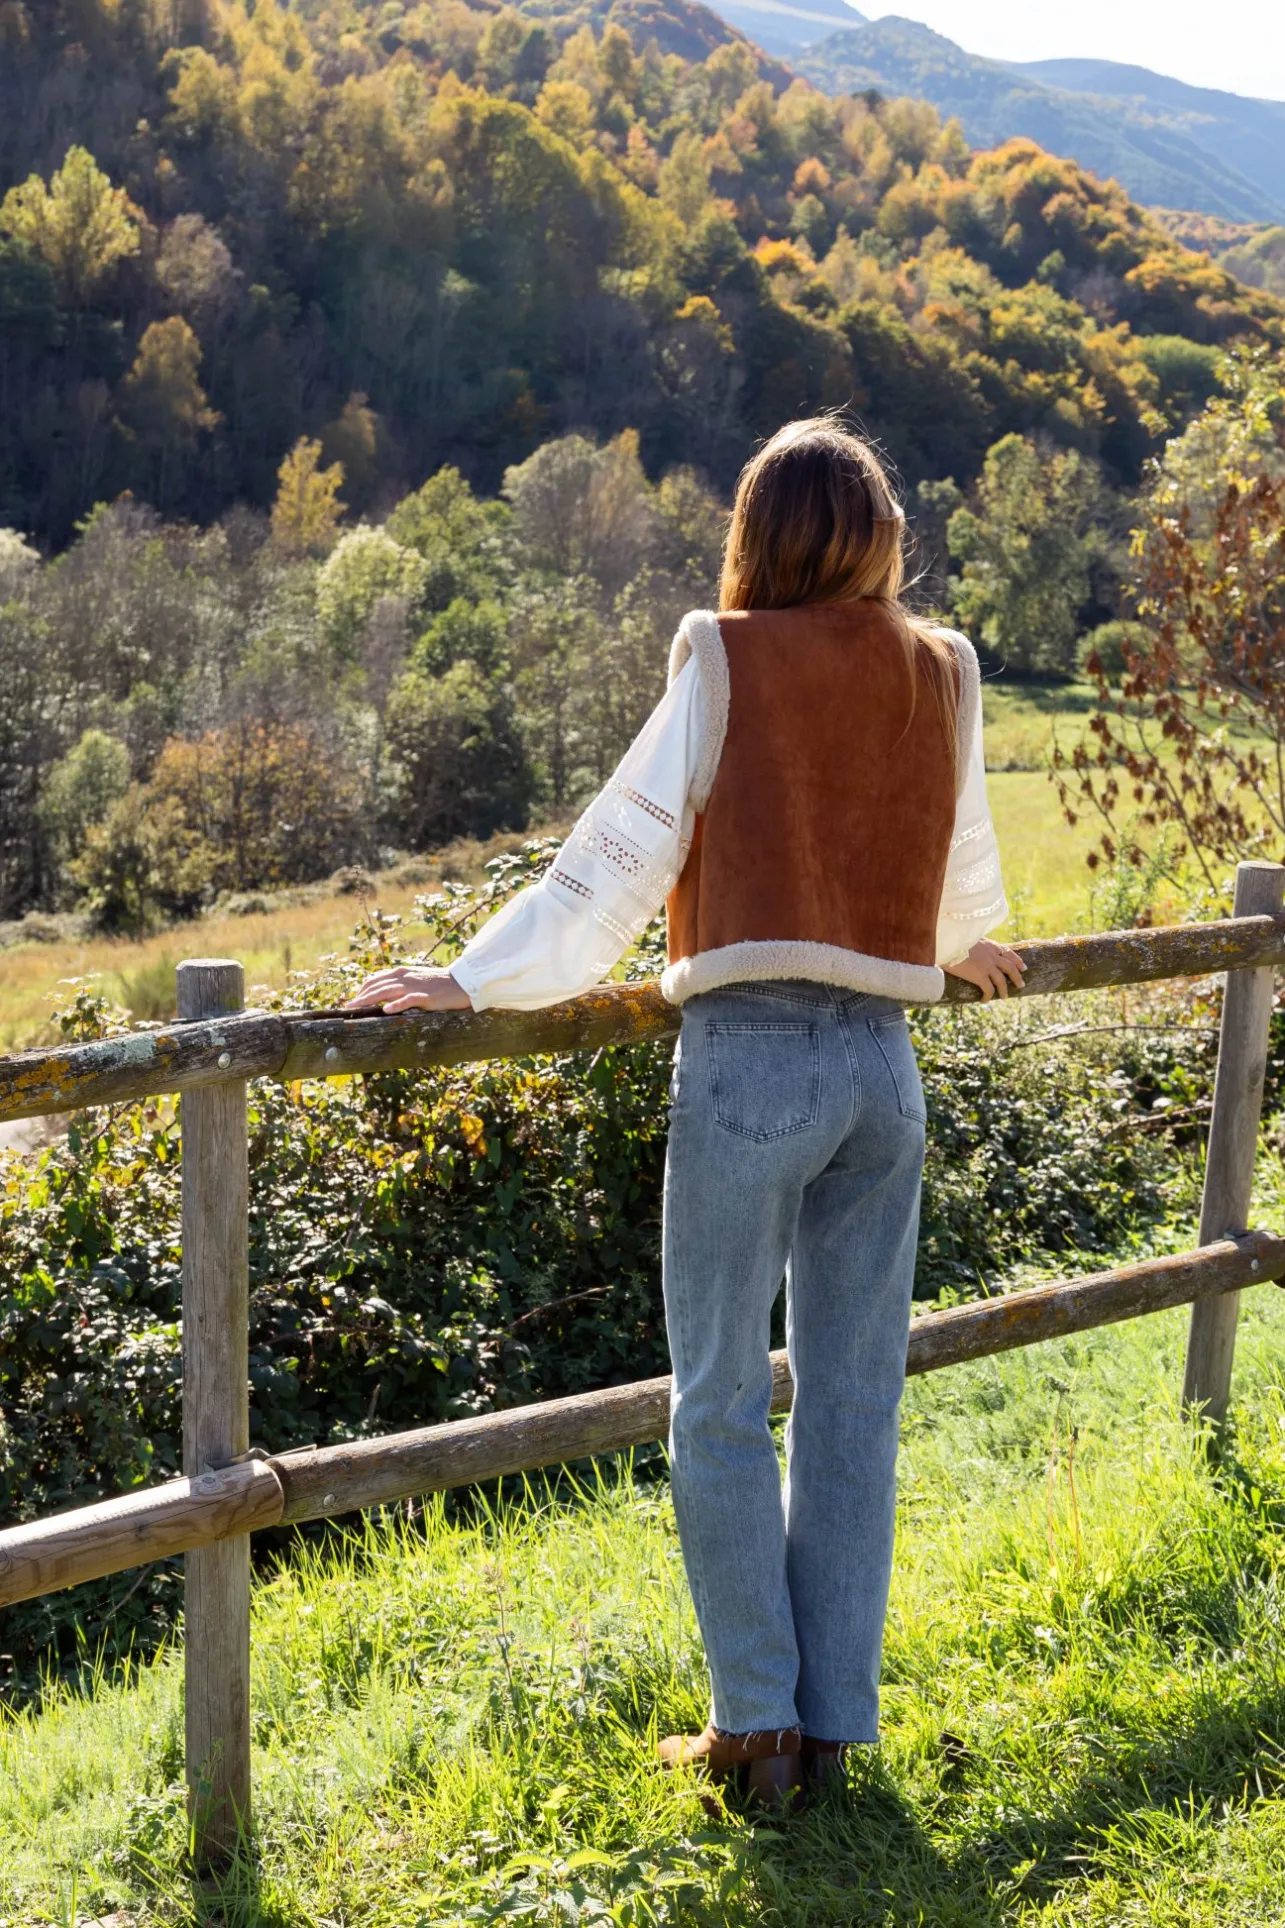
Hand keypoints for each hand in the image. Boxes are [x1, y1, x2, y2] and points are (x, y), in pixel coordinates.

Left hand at [343, 966, 472, 1013]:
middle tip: (347, 1007)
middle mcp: (405, 977)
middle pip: (377, 985)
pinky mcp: (425, 997)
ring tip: (356, 1007)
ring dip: (369, 999)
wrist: (462, 983)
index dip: (363, 989)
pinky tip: (385, 1010)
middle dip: (360, 996)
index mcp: (402, 973)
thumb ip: (401, 985)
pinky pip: (408, 1000)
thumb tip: (384, 995)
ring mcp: (414, 986)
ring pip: (387, 991)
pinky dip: (396, 1004)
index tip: (353, 1000)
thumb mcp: (417, 981)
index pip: (376, 979)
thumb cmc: (439, 984)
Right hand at [944, 939, 1025, 1000]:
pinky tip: (984, 1000)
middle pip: (1010, 968)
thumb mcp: (968, 938)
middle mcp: (991, 955)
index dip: (1017, 961)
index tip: (1023, 968)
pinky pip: (989, 989)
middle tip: (1021, 985)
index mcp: (990, 945)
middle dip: (1017, 977)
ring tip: (1004, 997)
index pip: (1008, 953)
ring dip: (1004, 990)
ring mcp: (987, 966)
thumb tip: (970, 949)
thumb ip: (975, 944)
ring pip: (1001, 981)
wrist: (947, 943)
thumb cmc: (952, 940)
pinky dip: (988, 996)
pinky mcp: (979, 976)